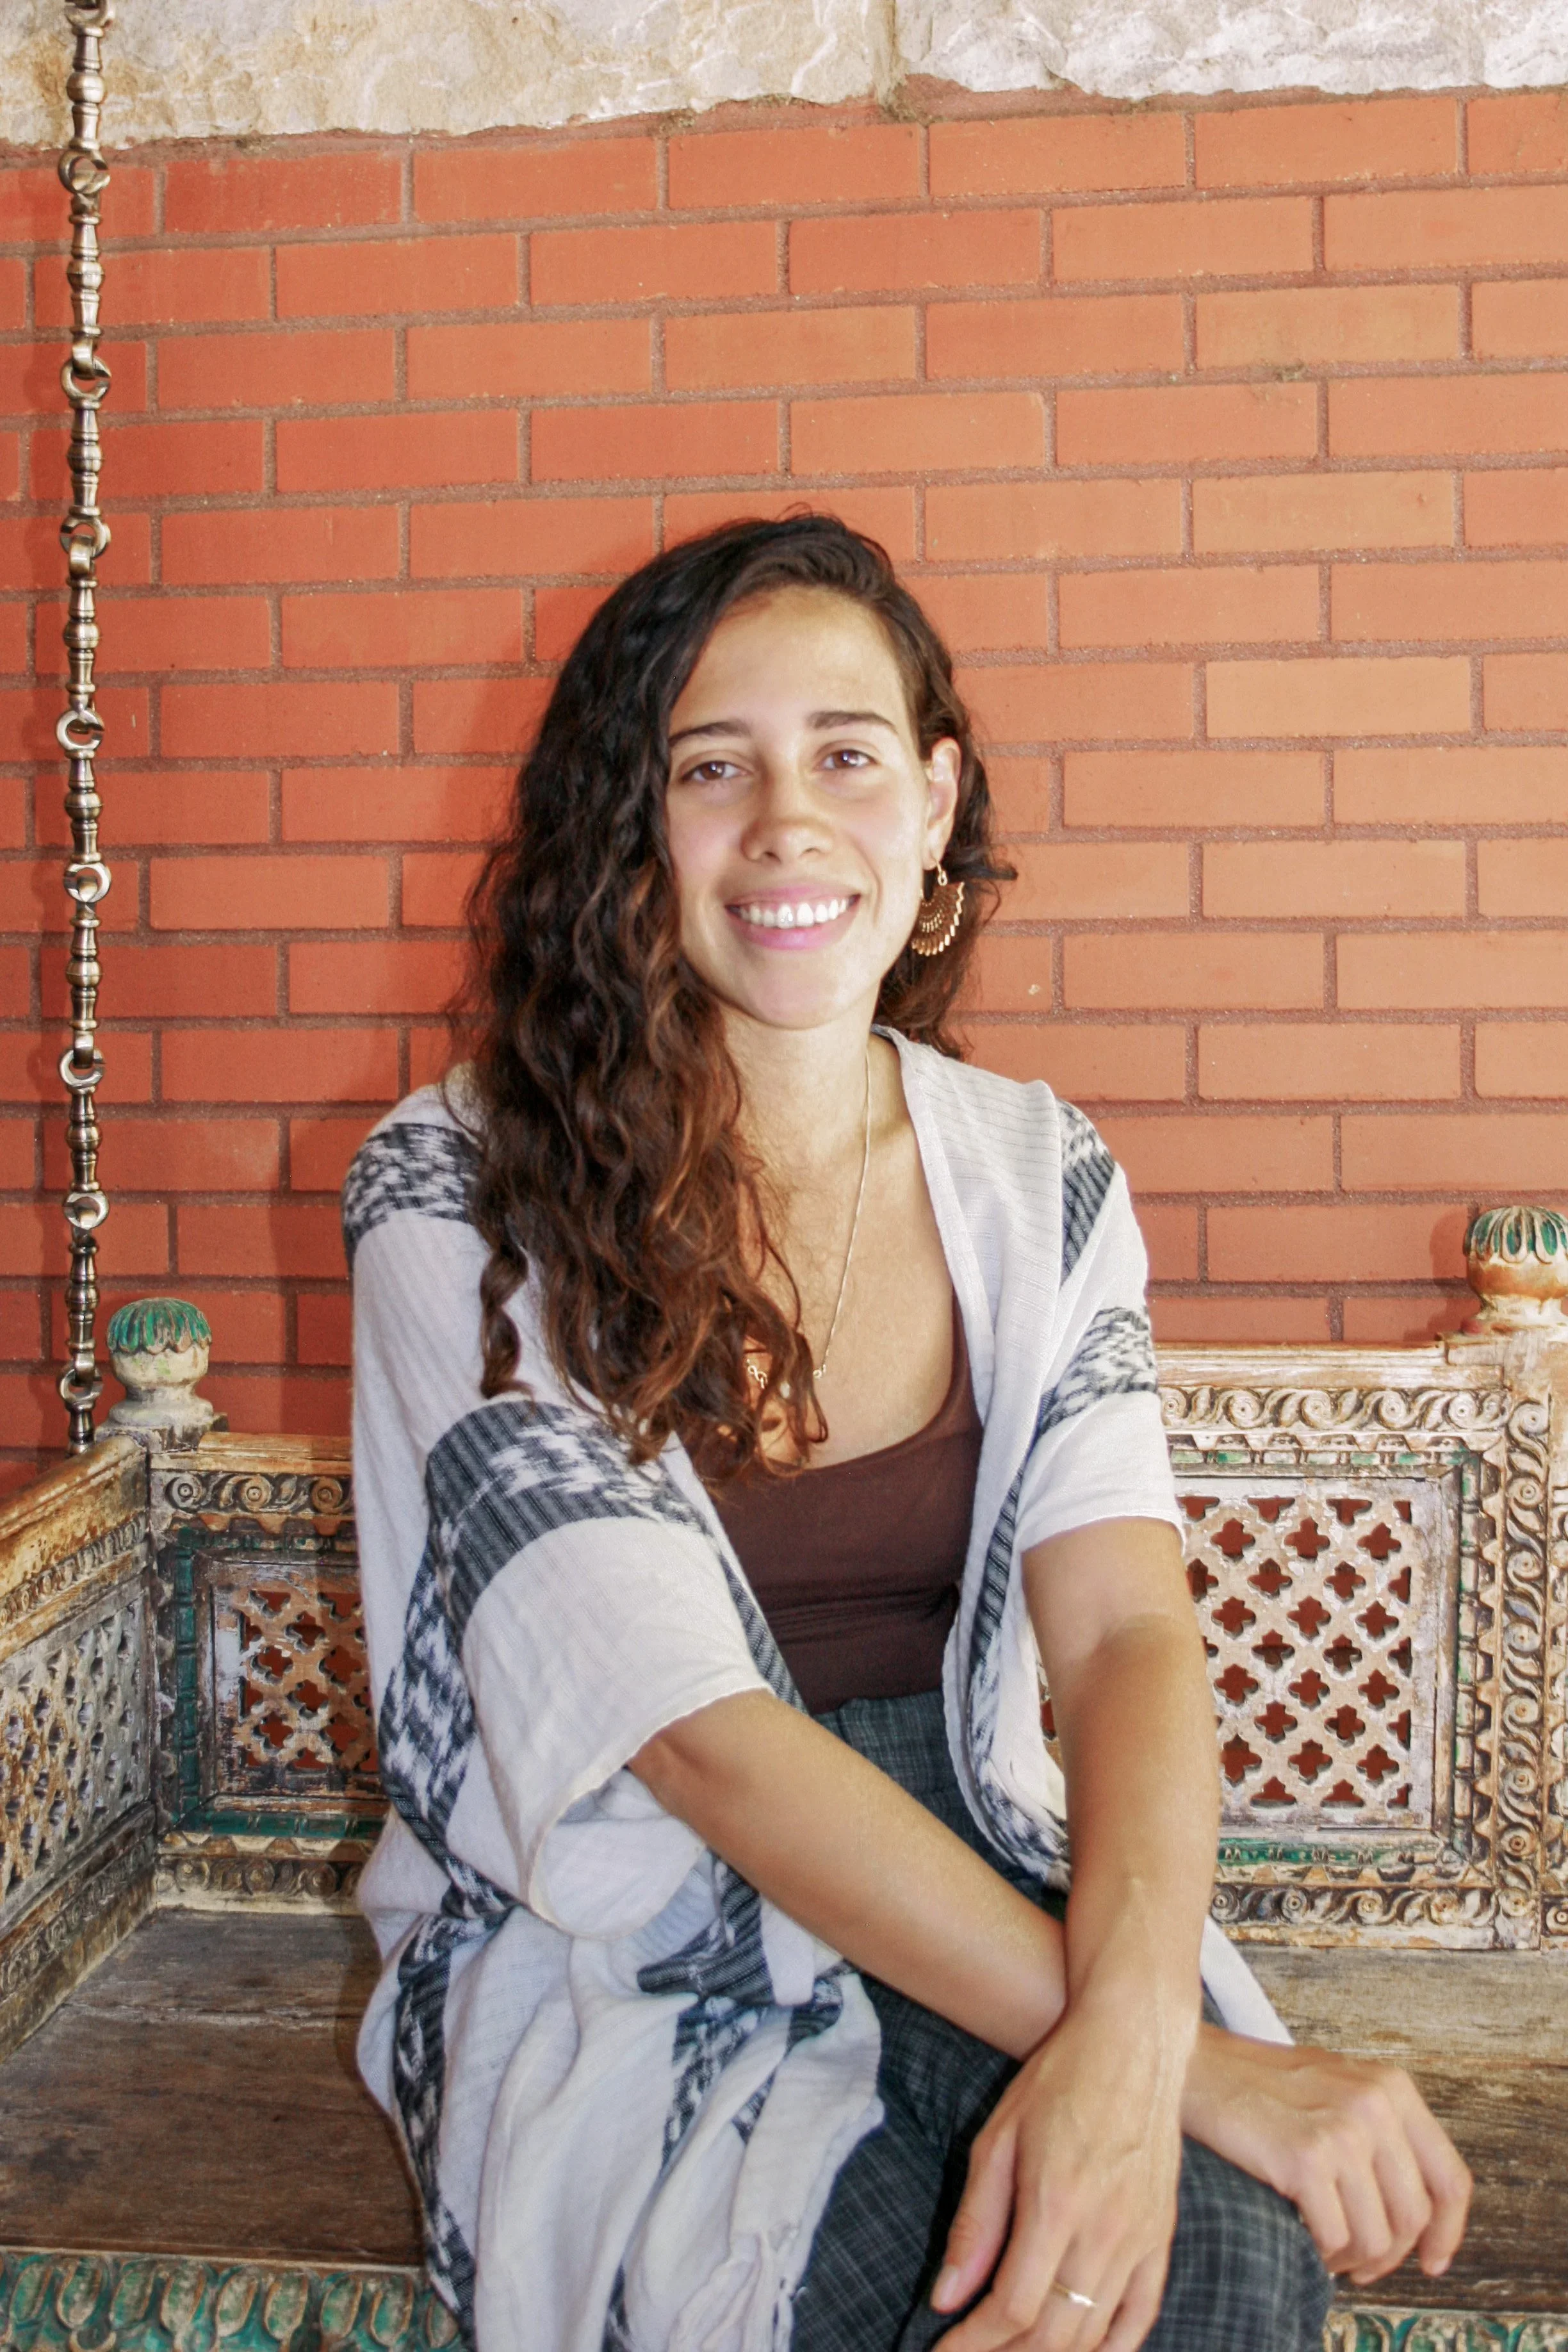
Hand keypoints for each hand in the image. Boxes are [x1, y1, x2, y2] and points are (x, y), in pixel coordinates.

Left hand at [931, 1999, 1193, 2350]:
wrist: (1133, 2042)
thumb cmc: (1058, 2079)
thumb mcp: (997, 2138)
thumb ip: (974, 2223)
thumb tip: (946, 2296)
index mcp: (1056, 2203)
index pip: (1013, 2308)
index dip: (973, 2343)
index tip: (944, 2351)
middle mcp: (1105, 2231)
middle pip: (1054, 2335)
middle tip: (971, 2351)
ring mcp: (1141, 2238)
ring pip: (1095, 2335)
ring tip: (1011, 2350)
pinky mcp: (1162, 2235)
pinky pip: (1141, 2316)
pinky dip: (1110, 2348)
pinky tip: (1079, 2351)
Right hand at [1181, 2024, 1471, 2287]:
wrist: (1195, 2067)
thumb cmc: (1260, 2085)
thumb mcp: (1338, 2090)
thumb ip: (1382, 2136)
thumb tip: (1416, 2218)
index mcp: (1392, 2088)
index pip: (1451, 2178)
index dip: (1447, 2232)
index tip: (1433, 2260)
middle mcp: (1376, 2106)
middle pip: (1414, 2217)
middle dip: (1389, 2254)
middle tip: (1360, 2263)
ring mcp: (1342, 2131)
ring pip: (1376, 2236)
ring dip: (1352, 2258)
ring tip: (1325, 2246)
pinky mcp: (1305, 2158)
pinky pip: (1335, 2238)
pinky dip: (1321, 2253)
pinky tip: (1302, 2234)